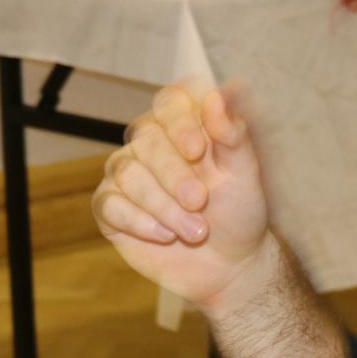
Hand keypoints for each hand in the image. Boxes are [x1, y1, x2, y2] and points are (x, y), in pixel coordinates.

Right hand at [93, 79, 273, 313]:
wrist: (228, 264)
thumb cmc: (239, 211)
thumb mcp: (246, 173)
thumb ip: (234, 134)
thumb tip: (220, 94)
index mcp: (186, 125)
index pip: (170, 102)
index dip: (180, 122)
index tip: (198, 149)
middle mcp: (151, 142)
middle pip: (147, 139)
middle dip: (175, 174)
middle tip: (200, 202)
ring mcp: (127, 173)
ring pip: (128, 172)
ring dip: (163, 205)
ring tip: (195, 231)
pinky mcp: (110, 207)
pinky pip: (110, 204)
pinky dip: (139, 221)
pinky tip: (164, 236)